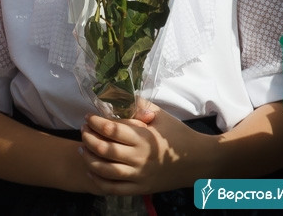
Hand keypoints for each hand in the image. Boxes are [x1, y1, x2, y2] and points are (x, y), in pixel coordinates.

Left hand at [79, 103, 213, 194]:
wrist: (200, 162)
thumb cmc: (179, 136)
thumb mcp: (161, 117)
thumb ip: (139, 106)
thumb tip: (119, 93)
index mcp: (143, 138)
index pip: (111, 130)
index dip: (95, 122)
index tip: (88, 116)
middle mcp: (139, 158)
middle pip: (103, 149)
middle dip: (88, 138)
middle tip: (83, 130)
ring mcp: (139, 175)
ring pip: (105, 170)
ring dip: (89, 158)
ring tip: (83, 148)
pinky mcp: (141, 188)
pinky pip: (114, 189)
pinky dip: (99, 181)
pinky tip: (91, 171)